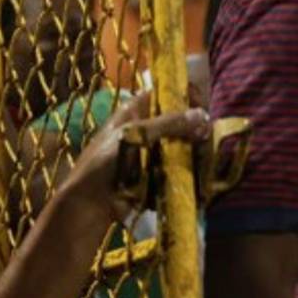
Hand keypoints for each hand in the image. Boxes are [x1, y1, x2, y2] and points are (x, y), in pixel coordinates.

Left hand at [59, 92, 211, 221]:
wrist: (89, 203)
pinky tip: (202, 172)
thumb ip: (168, 124)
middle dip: (194, 126)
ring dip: (194, 149)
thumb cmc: (104, 162)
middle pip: (176, 120)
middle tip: (209, 134)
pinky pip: (177, 167)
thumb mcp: (134, 135)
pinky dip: (188, 169)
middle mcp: (143, 130)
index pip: (163, 94)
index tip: (203, 104)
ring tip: (208, 154)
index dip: (182, 94)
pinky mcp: (155, 174)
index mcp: (134, 112)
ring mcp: (150, 153)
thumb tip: (202, 114)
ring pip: (179, 145)